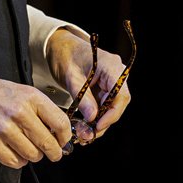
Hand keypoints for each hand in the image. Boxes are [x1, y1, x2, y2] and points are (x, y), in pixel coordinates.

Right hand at [0, 73, 71, 166]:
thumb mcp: (25, 93)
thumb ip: (43, 111)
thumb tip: (60, 133)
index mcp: (31, 98)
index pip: (60, 123)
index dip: (65, 137)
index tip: (63, 141)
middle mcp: (19, 113)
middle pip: (48, 143)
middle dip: (53, 152)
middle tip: (53, 153)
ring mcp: (4, 129)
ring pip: (32, 155)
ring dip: (34, 156)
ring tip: (29, 148)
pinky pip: (14, 161)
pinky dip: (18, 161)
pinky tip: (16, 152)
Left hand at [48, 28, 131, 144]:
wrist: (62, 47)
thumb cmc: (66, 56)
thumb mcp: (71, 77)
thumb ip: (82, 97)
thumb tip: (92, 118)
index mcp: (111, 66)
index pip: (120, 94)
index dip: (112, 113)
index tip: (98, 126)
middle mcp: (117, 73)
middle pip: (118, 103)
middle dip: (104, 121)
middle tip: (89, 135)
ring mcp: (113, 80)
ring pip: (113, 106)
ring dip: (100, 121)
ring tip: (85, 134)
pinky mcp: (107, 86)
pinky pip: (106, 104)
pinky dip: (96, 116)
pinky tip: (86, 126)